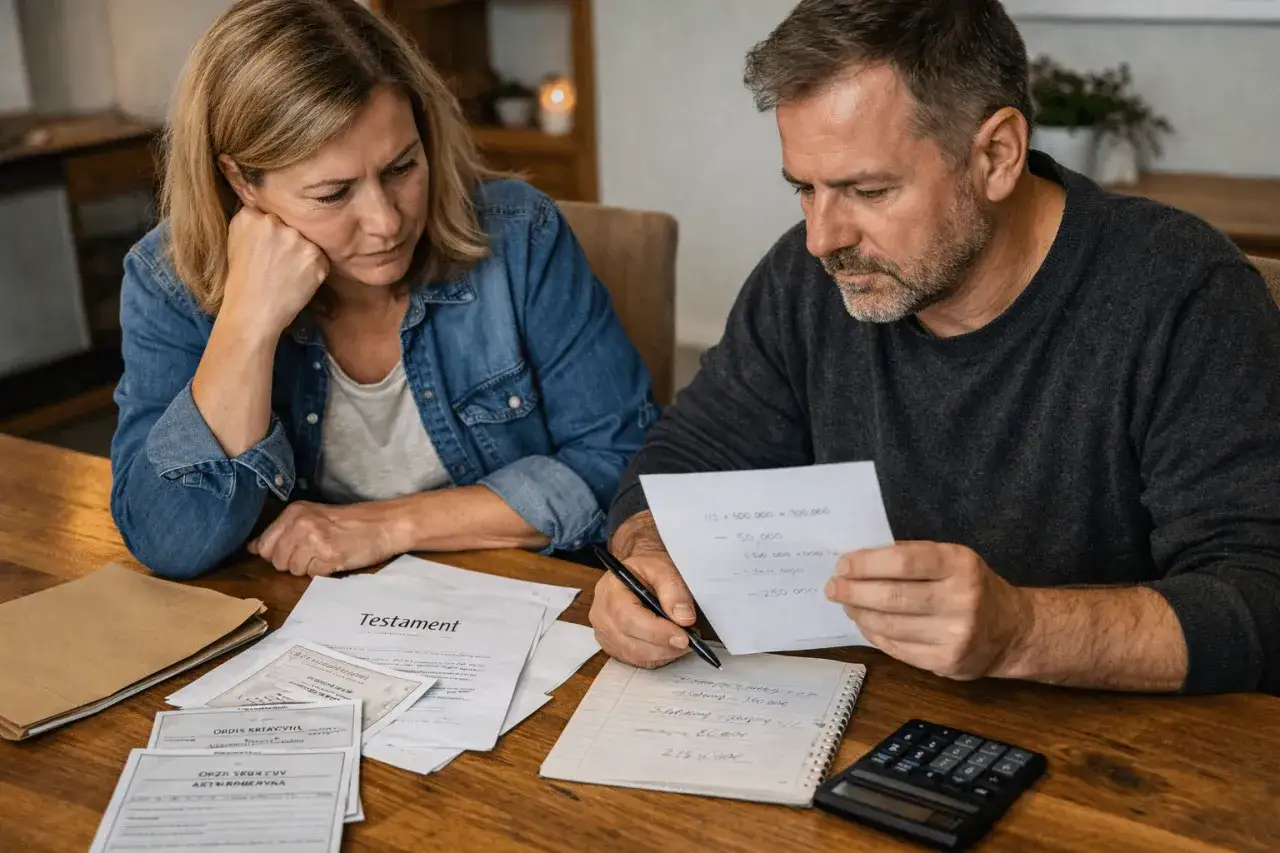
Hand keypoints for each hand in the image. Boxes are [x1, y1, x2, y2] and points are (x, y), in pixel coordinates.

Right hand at [222, 207, 328, 336]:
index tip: (266, 248)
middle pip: (289, 225)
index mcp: (249, 217)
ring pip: (306, 241)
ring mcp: (296, 239)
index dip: (270, 234)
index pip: (268, 214)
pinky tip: (297, 281)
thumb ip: (252, 225)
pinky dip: (313, 270)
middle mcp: (273, 223)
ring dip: (301, 255)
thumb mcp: (235, 243)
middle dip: (286, 242)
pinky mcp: (315, 256)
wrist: (252, 313)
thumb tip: (268, 215)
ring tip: (286, 275)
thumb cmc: (241, 283)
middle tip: (276, 264)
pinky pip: (319, 258)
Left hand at [248, 502, 399, 576]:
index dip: (276, 554)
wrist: (383, 524)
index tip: (294, 551)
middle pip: (276, 560)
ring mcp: (314, 540)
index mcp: (294, 512)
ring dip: (309, 568)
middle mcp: (300, 524)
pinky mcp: (328, 556)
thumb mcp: (312, 517)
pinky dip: (322, 572)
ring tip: (326, 554)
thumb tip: (252, 547)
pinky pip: (312, 575)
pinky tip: (335, 559)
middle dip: (292, 563)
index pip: (263, 545)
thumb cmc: (349, 522)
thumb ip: (282, 532)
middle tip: (314, 552)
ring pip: (293, 570)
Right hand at [590, 550, 697, 668]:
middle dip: (665, 646)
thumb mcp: (662, 568)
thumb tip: (684, 617)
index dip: (659, 632)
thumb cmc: (647, 569)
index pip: (630, 619)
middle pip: (632, 642)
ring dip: (663, 653)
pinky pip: (635, 660)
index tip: (684, 637)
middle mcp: (601, 615)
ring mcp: (604, 634)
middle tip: (690, 641)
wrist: (636, 573)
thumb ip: (674, 589)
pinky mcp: (612, 646)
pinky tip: (669, 646)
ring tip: (683, 642)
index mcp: (609, 591)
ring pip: (635, 655)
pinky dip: (656, 657)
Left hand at [825, 542, 1032, 680]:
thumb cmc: (972, 586)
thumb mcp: (953, 559)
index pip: (904, 562)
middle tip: (833, 587)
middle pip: (892, 597)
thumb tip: (860, 561)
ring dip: (859, 613)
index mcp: (960, 565)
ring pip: (890, 625)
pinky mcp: (946, 662)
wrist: (1012, 631)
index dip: (867, 564)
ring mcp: (955, 635)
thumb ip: (913, 557)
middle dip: (854, 591)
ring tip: (846, 603)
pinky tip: (865, 623)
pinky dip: (874, 634)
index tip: (842, 565)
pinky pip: (897, 647)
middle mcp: (961, 600)